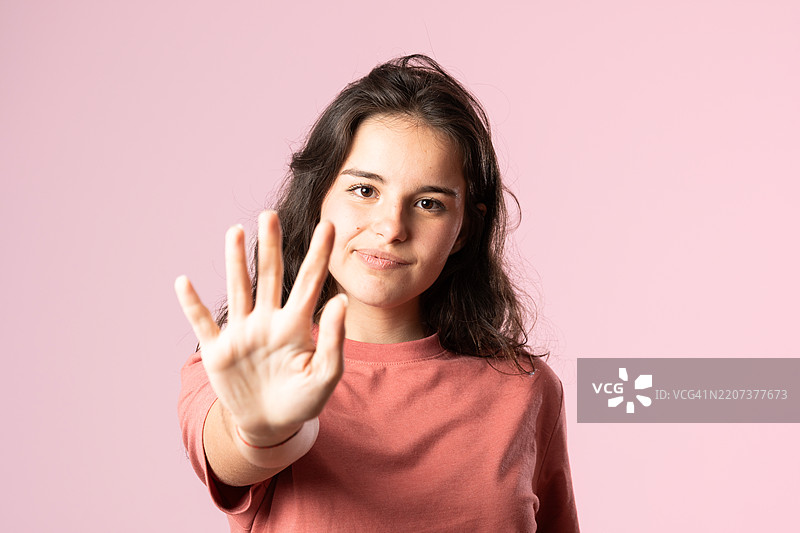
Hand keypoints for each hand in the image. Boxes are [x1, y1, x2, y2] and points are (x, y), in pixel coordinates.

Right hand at [175, 211, 346, 445]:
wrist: (272, 425)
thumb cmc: (304, 399)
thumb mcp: (325, 374)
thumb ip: (333, 339)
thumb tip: (341, 301)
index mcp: (296, 324)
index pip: (310, 281)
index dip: (318, 254)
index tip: (327, 224)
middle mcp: (268, 320)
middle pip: (270, 276)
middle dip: (270, 246)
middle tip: (269, 215)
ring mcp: (242, 333)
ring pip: (239, 290)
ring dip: (235, 262)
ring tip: (235, 232)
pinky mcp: (219, 351)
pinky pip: (203, 323)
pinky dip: (192, 304)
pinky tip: (184, 281)